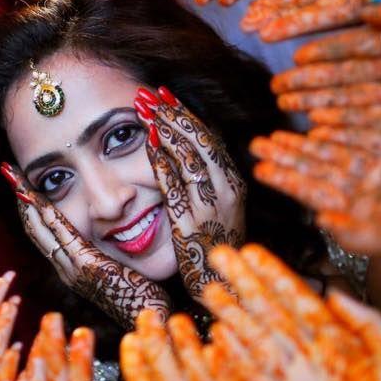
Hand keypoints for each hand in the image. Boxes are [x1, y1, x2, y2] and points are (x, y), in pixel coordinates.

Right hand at [0, 162, 169, 328]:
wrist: (151, 317)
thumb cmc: (142, 294)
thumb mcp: (116, 270)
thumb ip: (105, 253)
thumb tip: (108, 232)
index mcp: (71, 270)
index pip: (42, 235)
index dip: (30, 210)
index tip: (21, 187)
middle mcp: (66, 270)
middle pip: (34, 230)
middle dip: (21, 200)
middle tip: (9, 173)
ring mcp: (74, 269)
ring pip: (42, 230)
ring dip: (28, 202)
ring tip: (16, 178)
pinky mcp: (88, 265)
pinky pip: (63, 235)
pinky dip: (48, 215)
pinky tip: (39, 197)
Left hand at [135, 86, 244, 302]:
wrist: (222, 286)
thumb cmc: (213, 246)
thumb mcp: (217, 209)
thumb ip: (205, 181)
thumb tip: (181, 147)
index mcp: (234, 184)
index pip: (210, 139)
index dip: (186, 114)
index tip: (165, 94)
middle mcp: (227, 192)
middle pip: (201, 143)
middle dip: (173, 115)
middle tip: (149, 94)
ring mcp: (211, 208)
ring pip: (191, 160)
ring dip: (166, 132)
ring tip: (145, 111)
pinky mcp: (192, 225)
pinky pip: (177, 188)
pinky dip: (164, 164)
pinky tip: (150, 145)